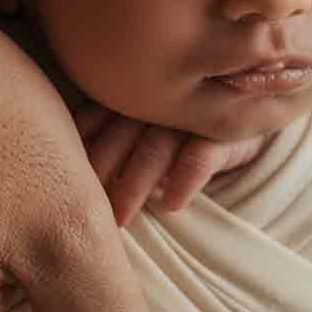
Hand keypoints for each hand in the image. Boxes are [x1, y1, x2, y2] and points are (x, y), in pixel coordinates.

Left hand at [75, 102, 269, 225]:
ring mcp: (191, 113)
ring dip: (135, 184)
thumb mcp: (146, 114)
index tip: (56, 175)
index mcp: (132, 92)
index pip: (95, 117)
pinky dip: (186, 177)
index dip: (76, 146)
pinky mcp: (225, 131)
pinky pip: (202, 154)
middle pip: (119, 135)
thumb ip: (108, 125)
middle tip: (76, 209)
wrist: (256, 100)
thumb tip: (59, 163)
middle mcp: (158, 99)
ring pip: (154, 148)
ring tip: (118, 220)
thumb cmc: (183, 116)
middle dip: (98, 171)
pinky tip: (172, 204)